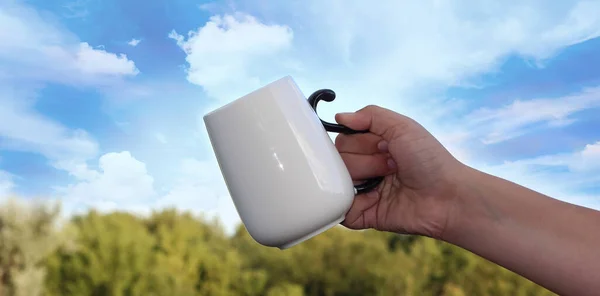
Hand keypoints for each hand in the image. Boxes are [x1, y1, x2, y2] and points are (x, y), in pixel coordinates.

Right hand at [335, 105, 466, 238]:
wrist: (447, 196)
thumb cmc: (430, 160)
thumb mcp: (402, 126)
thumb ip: (369, 115)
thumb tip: (339, 117)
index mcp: (373, 147)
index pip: (343, 139)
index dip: (360, 141)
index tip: (384, 145)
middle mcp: (366, 168)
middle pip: (339, 159)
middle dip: (366, 159)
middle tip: (391, 165)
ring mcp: (364, 192)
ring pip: (338, 182)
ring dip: (364, 178)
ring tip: (389, 180)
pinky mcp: (364, 215)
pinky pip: (340, 209)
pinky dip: (351, 204)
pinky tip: (375, 199)